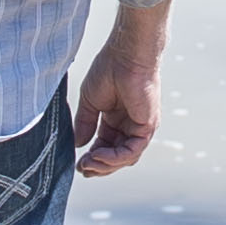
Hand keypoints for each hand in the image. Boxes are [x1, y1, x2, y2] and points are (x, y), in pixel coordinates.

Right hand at [74, 0, 167, 177]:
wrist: (124, 55)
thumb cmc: (108, 69)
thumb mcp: (90, 102)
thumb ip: (85, 123)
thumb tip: (78, 144)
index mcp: (116, 120)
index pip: (106, 147)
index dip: (92, 159)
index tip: (77, 164)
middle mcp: (130, 125)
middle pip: (116, 157)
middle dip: (98, 166)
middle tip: (82, 169)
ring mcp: (140, 127)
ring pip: (125, 158)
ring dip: (105, 164)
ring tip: (88, 163)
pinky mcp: (148, 127)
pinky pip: (132, 151)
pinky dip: (115, 157)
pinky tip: (98, 155)